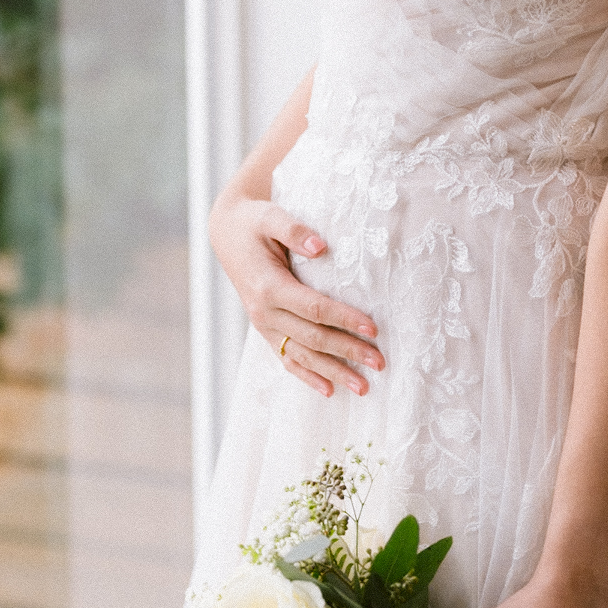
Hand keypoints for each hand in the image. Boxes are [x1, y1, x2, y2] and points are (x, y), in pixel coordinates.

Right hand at [209, 196, 383, 398]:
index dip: (344, 319)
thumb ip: (294, 230)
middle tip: (380, 362)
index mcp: (269, 287)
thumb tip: (320, 246)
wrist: (227, 234)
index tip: (373, 328)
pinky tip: (329, 391)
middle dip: (348, 352)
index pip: (314, 308)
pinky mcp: (265, 330)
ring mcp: (264, 325)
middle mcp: (265, 312)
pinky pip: (287, 359)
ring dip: (333, 372)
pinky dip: (307, 376)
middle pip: (313, 338)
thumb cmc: (254, 223)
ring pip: (302, 356)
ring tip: (363, 387)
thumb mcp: (270, 216)